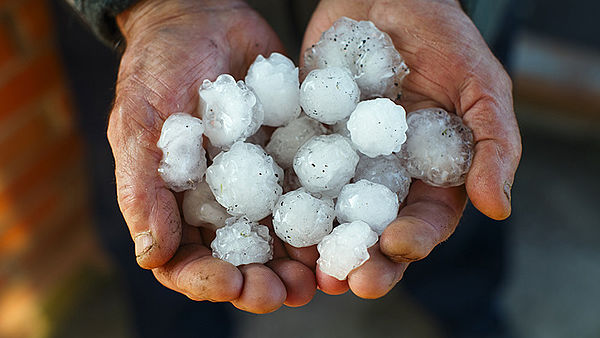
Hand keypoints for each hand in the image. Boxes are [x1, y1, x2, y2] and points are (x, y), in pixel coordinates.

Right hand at [108, 0, 315, 312]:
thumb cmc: (160, 65)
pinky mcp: (291, 162)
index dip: (205, 280)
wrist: (206, 18)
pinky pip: (311, 198)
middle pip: (239, 261)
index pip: (184, 260)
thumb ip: (142, 185)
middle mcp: (218, 203)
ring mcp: (258, 185)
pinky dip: (327, 220)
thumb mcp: (141, 119)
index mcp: (175, 203)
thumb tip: (151, 255)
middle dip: (261, 282)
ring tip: (321, 277)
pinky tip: (344, 231)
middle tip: (286, 292)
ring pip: (280, 240)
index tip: (231, 281)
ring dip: (299, 265)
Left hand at [301, 0, 521, 296]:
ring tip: (308, 270)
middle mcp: (383, 177)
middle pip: (374, 230)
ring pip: (329, 214)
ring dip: (320, 246)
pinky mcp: (305, 141)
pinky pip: (293, 173)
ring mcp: (341, 162)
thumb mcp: (479, 84)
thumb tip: (498, 207)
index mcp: (428, 173)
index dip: (414, 239)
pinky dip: (283, 198)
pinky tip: (271, 217)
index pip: (426, 219)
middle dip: (363, 259)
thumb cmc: (442, 37)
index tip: (396, 247)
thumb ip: (492, 142)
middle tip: (347, 282)